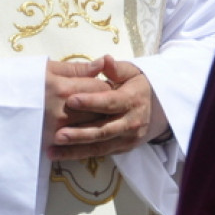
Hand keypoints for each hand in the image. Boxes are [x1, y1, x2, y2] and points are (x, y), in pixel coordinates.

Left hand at [47, 55, 168, 160]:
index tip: (71, 100)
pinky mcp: (121, 149)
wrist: (160, 109)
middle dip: (80, 133)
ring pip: (100, 146)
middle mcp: (131, 122)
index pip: (110, 102)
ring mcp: (127, 138)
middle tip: (58, 134)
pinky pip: (99, 153)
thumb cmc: (137, 86)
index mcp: (132, 100)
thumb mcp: (132, 73)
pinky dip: (80, 155)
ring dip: (76, 149)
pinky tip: (62, 155)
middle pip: (103, 129)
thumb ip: (116, 69)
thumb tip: (105, 60)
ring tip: (54, 149)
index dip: (91, 102)